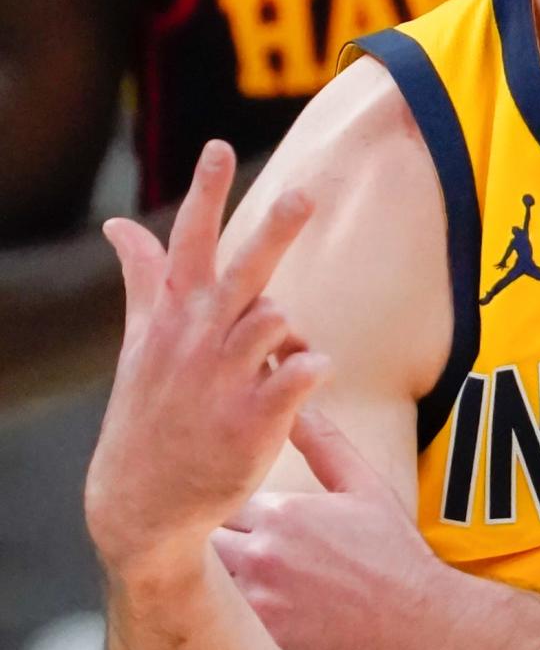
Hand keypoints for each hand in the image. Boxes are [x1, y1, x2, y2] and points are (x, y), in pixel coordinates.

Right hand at [86, 141, 328, 581]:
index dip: (206, 192)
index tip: (220, 146)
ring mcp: (223, 381)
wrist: (143, 503)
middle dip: (274, 230)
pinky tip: (311, 373)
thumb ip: (142, 278)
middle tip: (305, 194)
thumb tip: (118, 223)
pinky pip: (299, 374)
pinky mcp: (253, 422)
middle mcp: (196, 341)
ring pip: (275, 318)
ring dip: (289, 329)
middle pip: (242, 270)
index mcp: (173, 318)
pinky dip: (312, 366)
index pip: (189, 241)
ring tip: (276, 359)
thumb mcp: (139, 342)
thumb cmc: (149, 412)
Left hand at [212, 406, 456, 649]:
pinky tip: (251, 627)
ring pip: (207, 588)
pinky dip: (228, 627)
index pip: (220, 502)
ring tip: (241, 592)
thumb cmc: (396, 558)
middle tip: (234, 559)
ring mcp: (258, 605)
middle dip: (215, 547)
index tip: (240, 523)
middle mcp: (261, 555)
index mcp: (281, 513)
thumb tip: (297, 408)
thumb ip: (326, 446)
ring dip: (216, 587)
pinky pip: (222, 631)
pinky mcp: (262, 649)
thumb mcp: (367, 490)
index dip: (226, 511)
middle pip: (203, 544)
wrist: (424, 629)